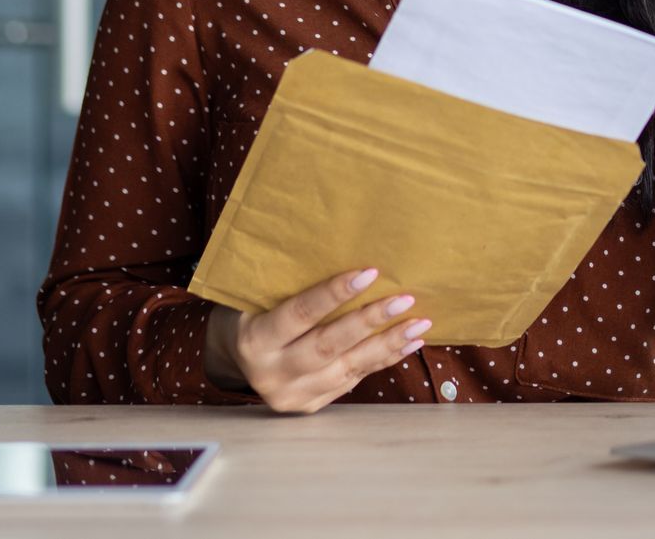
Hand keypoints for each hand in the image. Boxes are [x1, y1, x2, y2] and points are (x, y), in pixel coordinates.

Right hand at [203, 267, 430, 413]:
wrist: (235, 357)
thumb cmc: (255, 311)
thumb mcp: (259, 295)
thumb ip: (292, 283)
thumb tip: (347, 248)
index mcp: (255, 340)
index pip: (300, 314)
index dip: (334, 294)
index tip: (369, 272)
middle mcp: (271, 373)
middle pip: (328, 345)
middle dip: (370, 321)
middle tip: (405, 300)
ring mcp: (291, 395)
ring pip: (347, 368)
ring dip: (387, 344)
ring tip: (419, 323)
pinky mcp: (309, 406)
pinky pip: (353, 380)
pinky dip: (383, 360)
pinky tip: (408, 343)